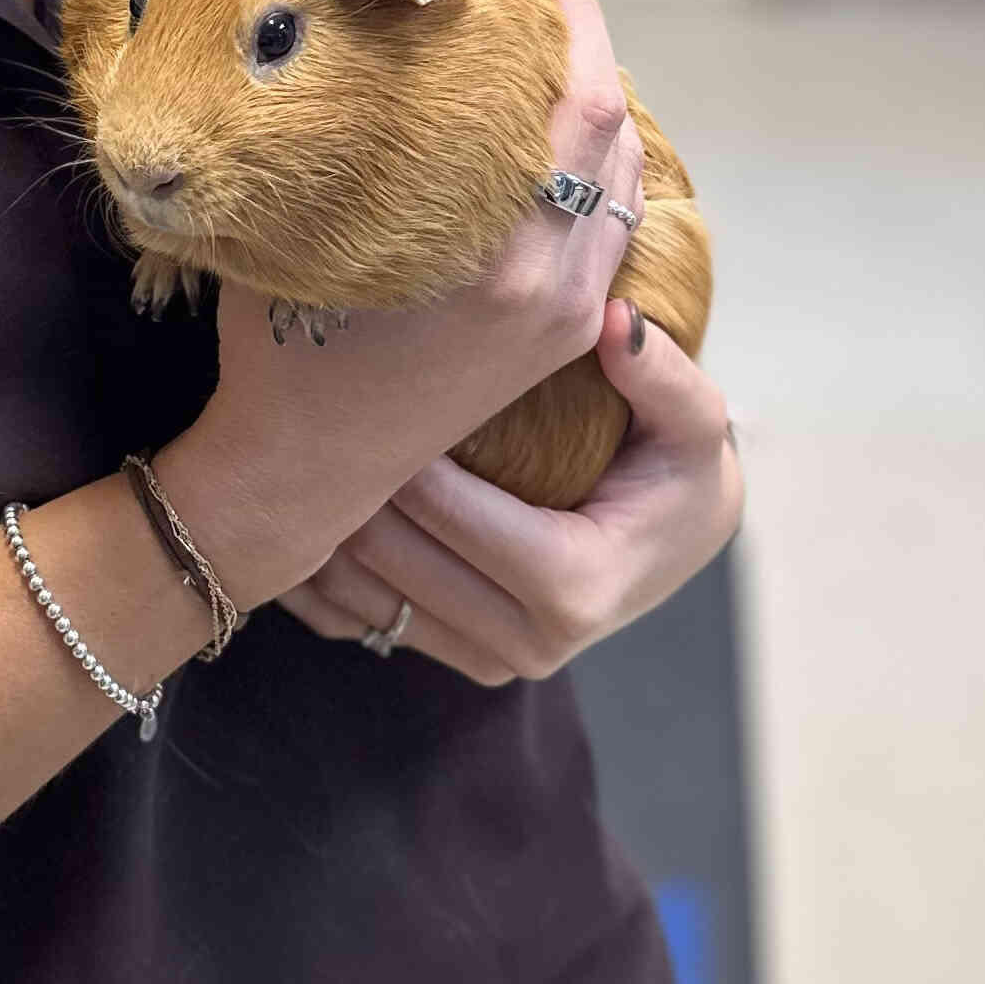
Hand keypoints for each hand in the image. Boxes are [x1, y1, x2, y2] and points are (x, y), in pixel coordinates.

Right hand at [156, 0, 643, 609]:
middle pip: (615, 135)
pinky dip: (591, 169)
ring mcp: (568, 316)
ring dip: (594, 111)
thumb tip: (321, 34)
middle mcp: (556, 287)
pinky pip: (606, 225)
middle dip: (591, 53)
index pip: (586, 108)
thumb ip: (322, 147)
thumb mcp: (295, 235)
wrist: (302, 479)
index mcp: (504, 259)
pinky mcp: (562, 335)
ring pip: (619, 181)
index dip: (579, 24)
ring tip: (545, 54)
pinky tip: (543, 137)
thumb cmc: (278, 351)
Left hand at [282, 300, 741, 682]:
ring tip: (290, 444)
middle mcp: (531, 644)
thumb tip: (615, 321)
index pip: (453, 516)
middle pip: (397, 559)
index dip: (401, 448)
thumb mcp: (694, 419)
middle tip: (306, 401)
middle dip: (348, 480)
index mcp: (577, 587)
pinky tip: (297, 506)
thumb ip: (662, 375)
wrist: (678, 536)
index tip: (360, 379)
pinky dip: (324, 577)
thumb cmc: (678, 468)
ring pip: (368, 598)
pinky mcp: (463, 659)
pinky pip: (366, 625)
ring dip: (324, 527)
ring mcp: (493, 662)